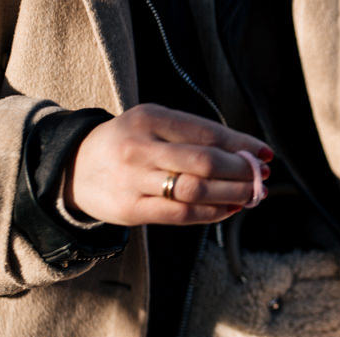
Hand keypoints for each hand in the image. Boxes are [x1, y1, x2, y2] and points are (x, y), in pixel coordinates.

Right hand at [64, 103, 271, 225]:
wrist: (74, 168)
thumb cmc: (128, 145)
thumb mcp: (153, 126)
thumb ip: (194, 135)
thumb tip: (247, 152)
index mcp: (148, 118)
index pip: (207, 132)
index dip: (242, 145)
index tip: (265, 153)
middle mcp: (139, 147)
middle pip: (205, 162)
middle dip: (242, 171)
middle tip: (261, 176)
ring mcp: (133, 179)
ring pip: (196, 190)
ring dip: (233, 194)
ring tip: (252, 194)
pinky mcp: (132, 209)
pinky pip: (183, 214)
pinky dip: (213, 213)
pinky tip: (230, 209)